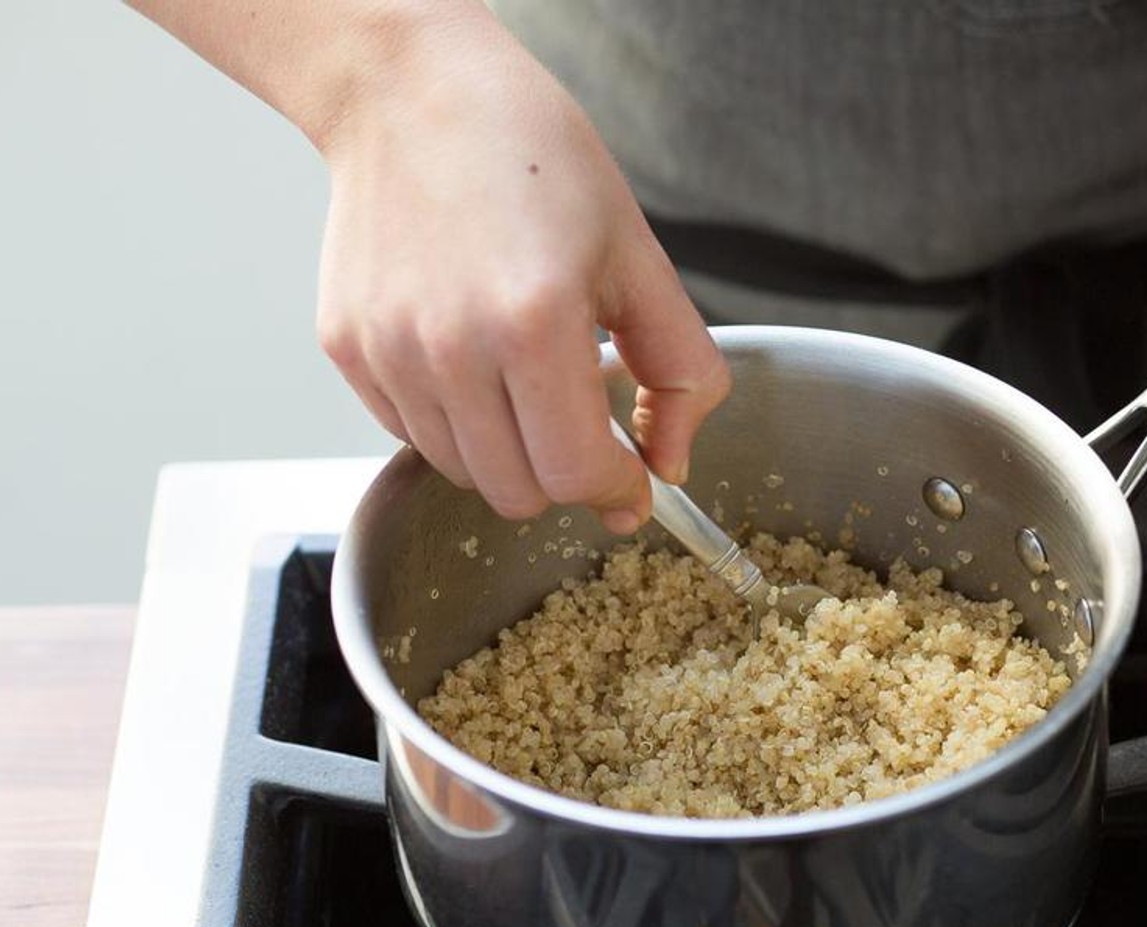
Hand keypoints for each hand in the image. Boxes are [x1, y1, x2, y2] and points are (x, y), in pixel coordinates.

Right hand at [314, 7, 728, 530]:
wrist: (412, 93)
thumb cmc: (530, 156)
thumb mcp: (637, 255)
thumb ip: (677, 371)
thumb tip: (671, 461)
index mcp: (533, 323)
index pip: (577, 475)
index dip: (616, 491)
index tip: (629, 483)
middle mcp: (449, 349)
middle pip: (518, 493)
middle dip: (565, 476)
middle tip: (580, 423)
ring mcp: (389, 354)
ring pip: (464, 472)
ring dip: (507, 451)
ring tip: (522, 374)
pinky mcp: (348, 349)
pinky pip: (413, 434)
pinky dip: (454, 422)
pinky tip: (470, 355)